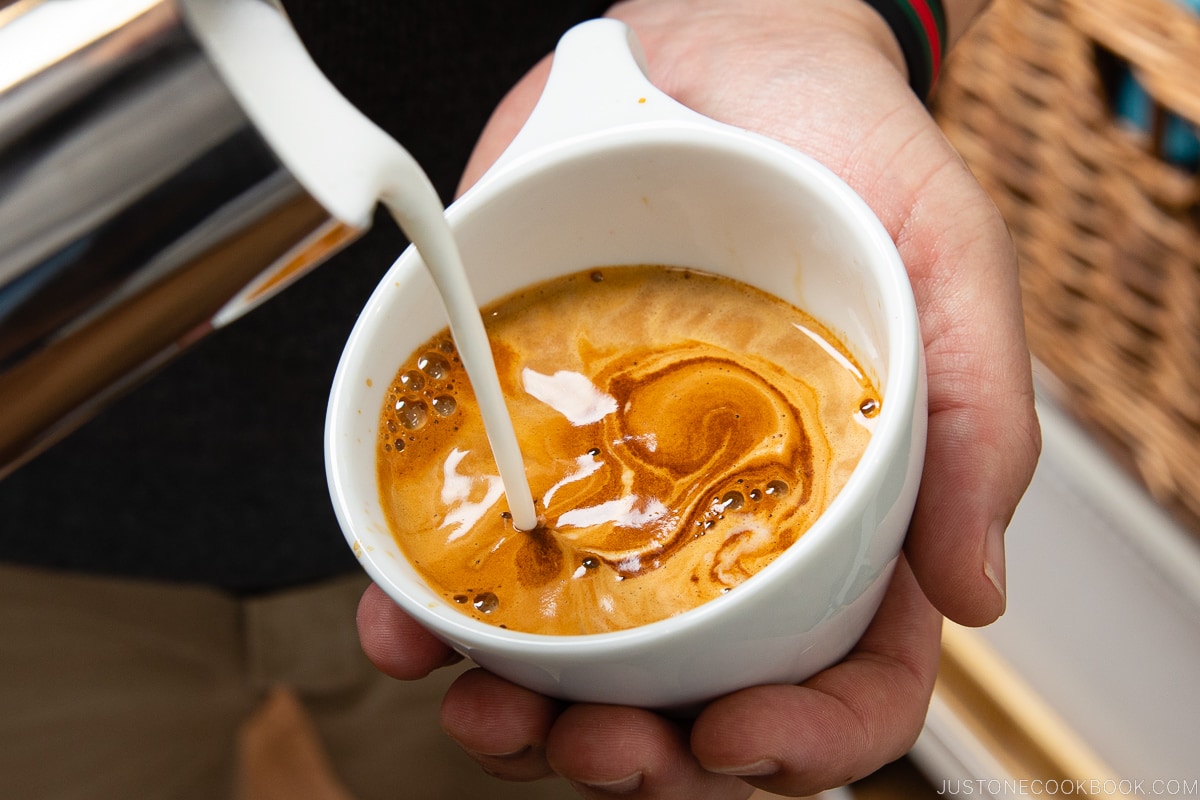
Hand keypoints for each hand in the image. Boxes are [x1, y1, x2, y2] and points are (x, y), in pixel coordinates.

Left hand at [359, 0, 1040, 794]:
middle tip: (595, 747)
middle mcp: (731, 525)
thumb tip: (975, 593)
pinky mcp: (533, 440)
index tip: (735, 735)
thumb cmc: (843, 147)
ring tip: (486, 707)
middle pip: (700, 694)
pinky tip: (408, 625)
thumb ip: (980, 415)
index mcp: (850, 509)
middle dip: (645, 756)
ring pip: (581, 657)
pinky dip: (435, 611)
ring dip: (529, 716)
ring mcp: (623, 492)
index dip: (807, 740)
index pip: (852, 673)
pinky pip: (479, 555)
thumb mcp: (946, 252)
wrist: (711, 51)